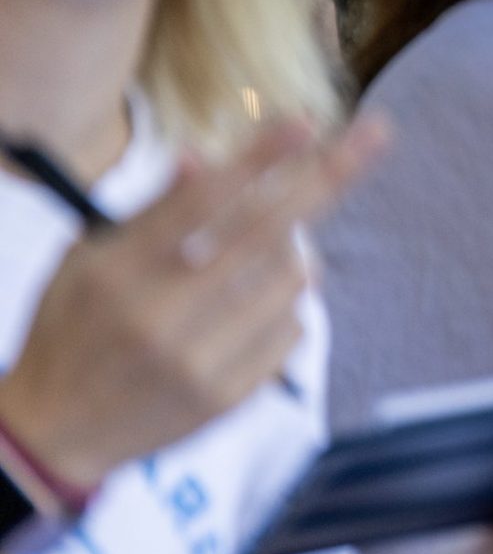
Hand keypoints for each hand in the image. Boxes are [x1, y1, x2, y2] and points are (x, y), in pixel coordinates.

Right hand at [0, 117, 386, 490]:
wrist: (56, 432)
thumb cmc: (74, 328)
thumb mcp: (88, 260)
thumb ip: (153, 212)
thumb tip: (205, 159)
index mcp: (121, 272)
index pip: (203, 203)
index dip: (260, 159)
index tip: (307, 121)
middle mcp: (161, 316)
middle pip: (264, 232)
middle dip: (327, 177)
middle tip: (376, 134)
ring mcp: (199, 360)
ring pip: (291, 280)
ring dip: (297, 252)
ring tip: (267, 251)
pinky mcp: (228, 397)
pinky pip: (291, 330)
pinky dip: (286, 306)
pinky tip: (253, 308)